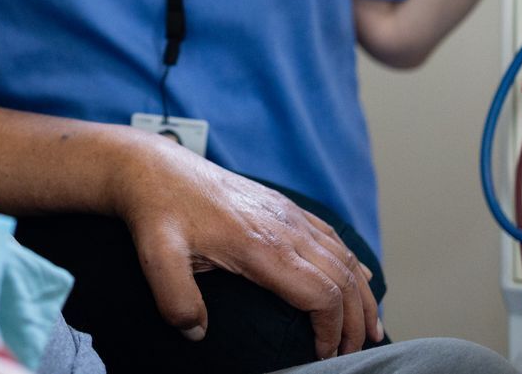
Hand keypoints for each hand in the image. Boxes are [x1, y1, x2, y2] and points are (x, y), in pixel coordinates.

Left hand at [108, 132, 379, 358]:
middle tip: (354, 354)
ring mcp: (285, 212)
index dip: (331, 330)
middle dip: (355, 321)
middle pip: (341, 278)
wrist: (150, 166)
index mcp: (261, 244)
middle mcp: (284, 226)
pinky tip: (358, 278)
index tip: (325, 356)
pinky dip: (350, 262)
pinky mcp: (279, 204)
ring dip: (361, 294)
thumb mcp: (155, 255)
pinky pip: (328, 235)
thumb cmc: (155, 211)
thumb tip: (197, 333)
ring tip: (371, 328)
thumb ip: (175, 298)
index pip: (320, 293)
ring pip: (341, 256)